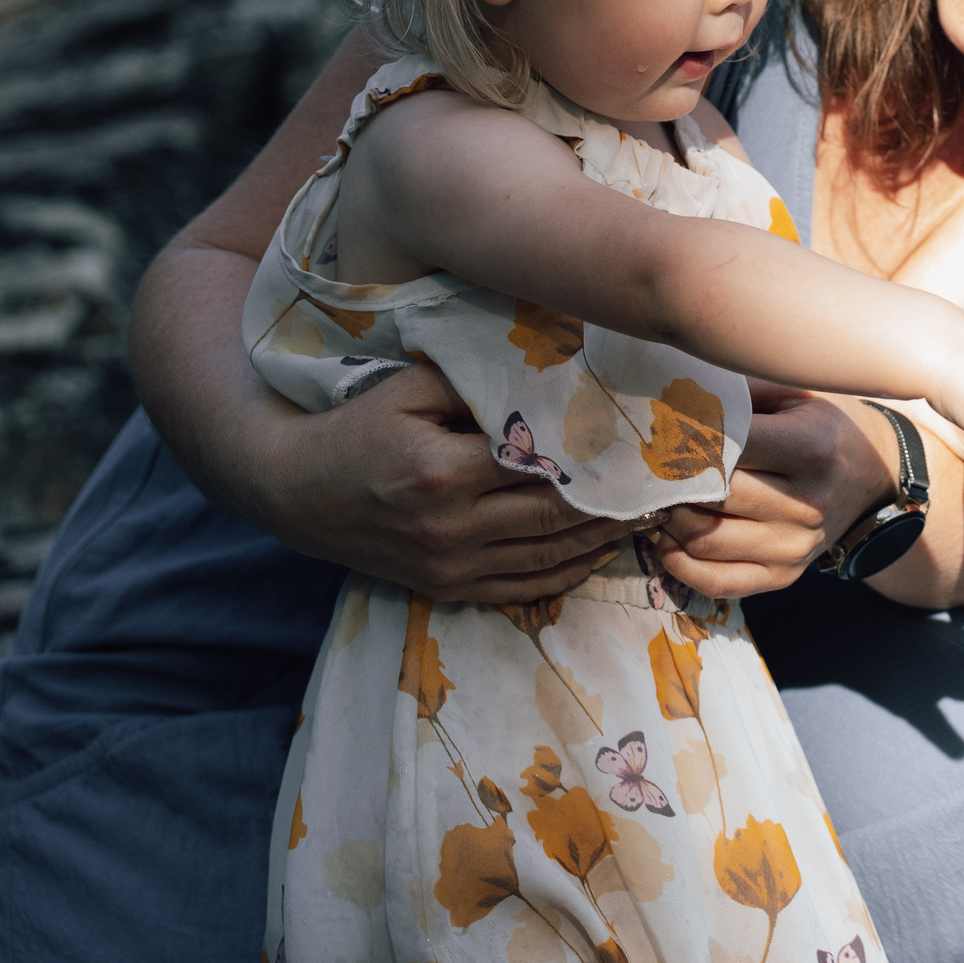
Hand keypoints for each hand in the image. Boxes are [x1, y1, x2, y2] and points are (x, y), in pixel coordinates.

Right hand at [255, 364, 633, 602]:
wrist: (297, 492)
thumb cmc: (358, 428)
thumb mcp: (408, 388)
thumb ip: (475, 381)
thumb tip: (547, 373)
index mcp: (444, 472)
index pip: (541, 466)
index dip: (597, 460)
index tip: (641, 448)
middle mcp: (451, 527)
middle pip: (555, 517)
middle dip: (616, 504)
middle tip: (666, 486)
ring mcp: (450, 566)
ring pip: (547, 557)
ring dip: (603, 540)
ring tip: (649, 519)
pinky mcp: (446, 589)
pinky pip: (522, 589)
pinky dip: (567, 573)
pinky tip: (600, 553)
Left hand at [650, 383, 895, 598]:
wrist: (869, 479)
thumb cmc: (820, 428)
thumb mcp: (793, 396)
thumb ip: (739, 396)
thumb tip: (670, 400)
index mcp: (811, 448)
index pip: (729, 448)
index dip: (685, 440)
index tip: (660, 433)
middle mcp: (807, 504)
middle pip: (714, 496)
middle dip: (671, 482)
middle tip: (648, 466)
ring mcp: (796, 547)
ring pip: (705, 541)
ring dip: (668, 520)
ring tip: (657, 499)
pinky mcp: (784, 577)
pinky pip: (716, 581)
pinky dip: (678, 563)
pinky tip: (668, 537)